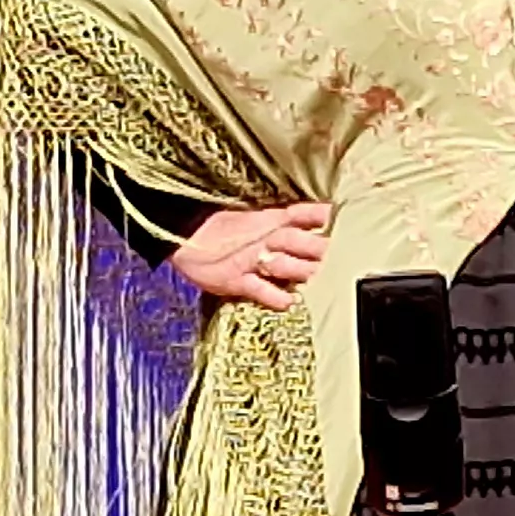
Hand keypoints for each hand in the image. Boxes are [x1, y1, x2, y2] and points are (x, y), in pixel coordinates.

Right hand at [173, 204, 331, 310]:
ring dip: (304, 271)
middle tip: (339, 256)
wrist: (175, 234)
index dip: (319, 216)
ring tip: (320, 278)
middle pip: (299, 241)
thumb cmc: (208, 225)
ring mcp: (249, 260)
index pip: (298, 213)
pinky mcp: (235, 280)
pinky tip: (290, 302)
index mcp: (263, 218)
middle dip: (320, 249)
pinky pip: (261, 289)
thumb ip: (269, 220)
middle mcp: (261, 238)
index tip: (337, 218)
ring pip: (285, 265)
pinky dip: (277, 297)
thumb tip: (293, 224)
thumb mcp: (241, 216)